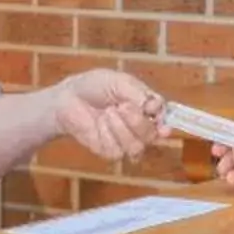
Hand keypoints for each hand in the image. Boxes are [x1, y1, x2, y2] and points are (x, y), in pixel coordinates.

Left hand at [52, 70, 166, 161]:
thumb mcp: (118, 82)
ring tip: (108, 112)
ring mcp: (125, 140)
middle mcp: (140, 126)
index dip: (165, 123)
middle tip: (122, 106)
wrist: (68, 98)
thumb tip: (156, 106)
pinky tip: (99, 123)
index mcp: (146, 107)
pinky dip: (108, 134)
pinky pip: (118, 151)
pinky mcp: (110, 151)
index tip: (163, 125)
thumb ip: (139, 93)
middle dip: (138, 122)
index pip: (164, 119)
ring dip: (122, 127)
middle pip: (153, 135)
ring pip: (137, 146)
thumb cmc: (94, 86)